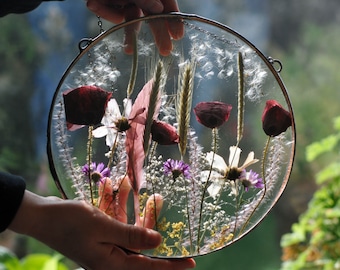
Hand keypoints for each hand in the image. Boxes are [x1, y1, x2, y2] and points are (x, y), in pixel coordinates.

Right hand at [9, 191, 195, 269]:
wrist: (42, 216)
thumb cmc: (70, 222)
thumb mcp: (103, 227)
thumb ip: (132, 236)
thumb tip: (158, 242)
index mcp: (113, 263)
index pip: (149, 267)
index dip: (171, 265)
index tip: (191, 262)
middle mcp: (111, 258)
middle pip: (143, 248)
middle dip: (155, 228)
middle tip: (171, 215)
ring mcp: (105, 246)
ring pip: (131, 232)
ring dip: (139, 213)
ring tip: (150, 194)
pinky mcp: (100, 235)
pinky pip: (118, 223)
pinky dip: (121, 208)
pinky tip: (119, 187)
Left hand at [86, 0, 183, 54]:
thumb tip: (157, 7)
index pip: (164, 5)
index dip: (171, 19)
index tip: (178, 36)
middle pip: (149, 14)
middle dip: (157, 32)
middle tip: (166, 51)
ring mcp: (118, 0)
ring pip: (128, 18)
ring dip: (129, 35)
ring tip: (129, 51)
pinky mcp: (99, 1)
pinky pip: (103, 8)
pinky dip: (104, 10)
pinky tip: (95, 3)